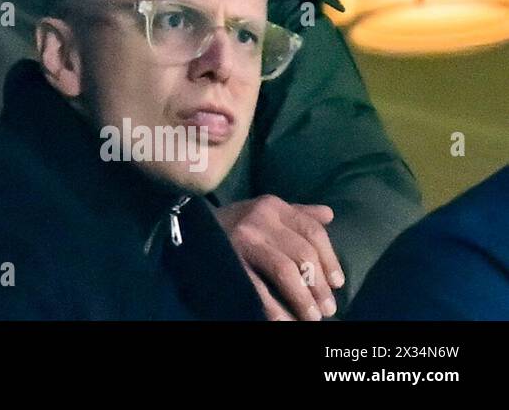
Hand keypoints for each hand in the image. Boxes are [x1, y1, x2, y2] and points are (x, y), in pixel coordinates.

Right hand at [214, 195, 345, 320]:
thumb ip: (296, 213)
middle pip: (303, 254)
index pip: (313, 232)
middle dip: (319, 286)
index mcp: (272, 206)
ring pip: (285, 271)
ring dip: (303, 299)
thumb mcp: (264, 212)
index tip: (338, 283)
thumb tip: (329, 214)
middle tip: (328, 309)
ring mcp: (243, 240)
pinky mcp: (229, 261)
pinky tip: (284, 321)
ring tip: (312, 318)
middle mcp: (259, 219)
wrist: (188, 231)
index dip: (330, 260)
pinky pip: (258, 288)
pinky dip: (275, 309)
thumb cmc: (233, 224)